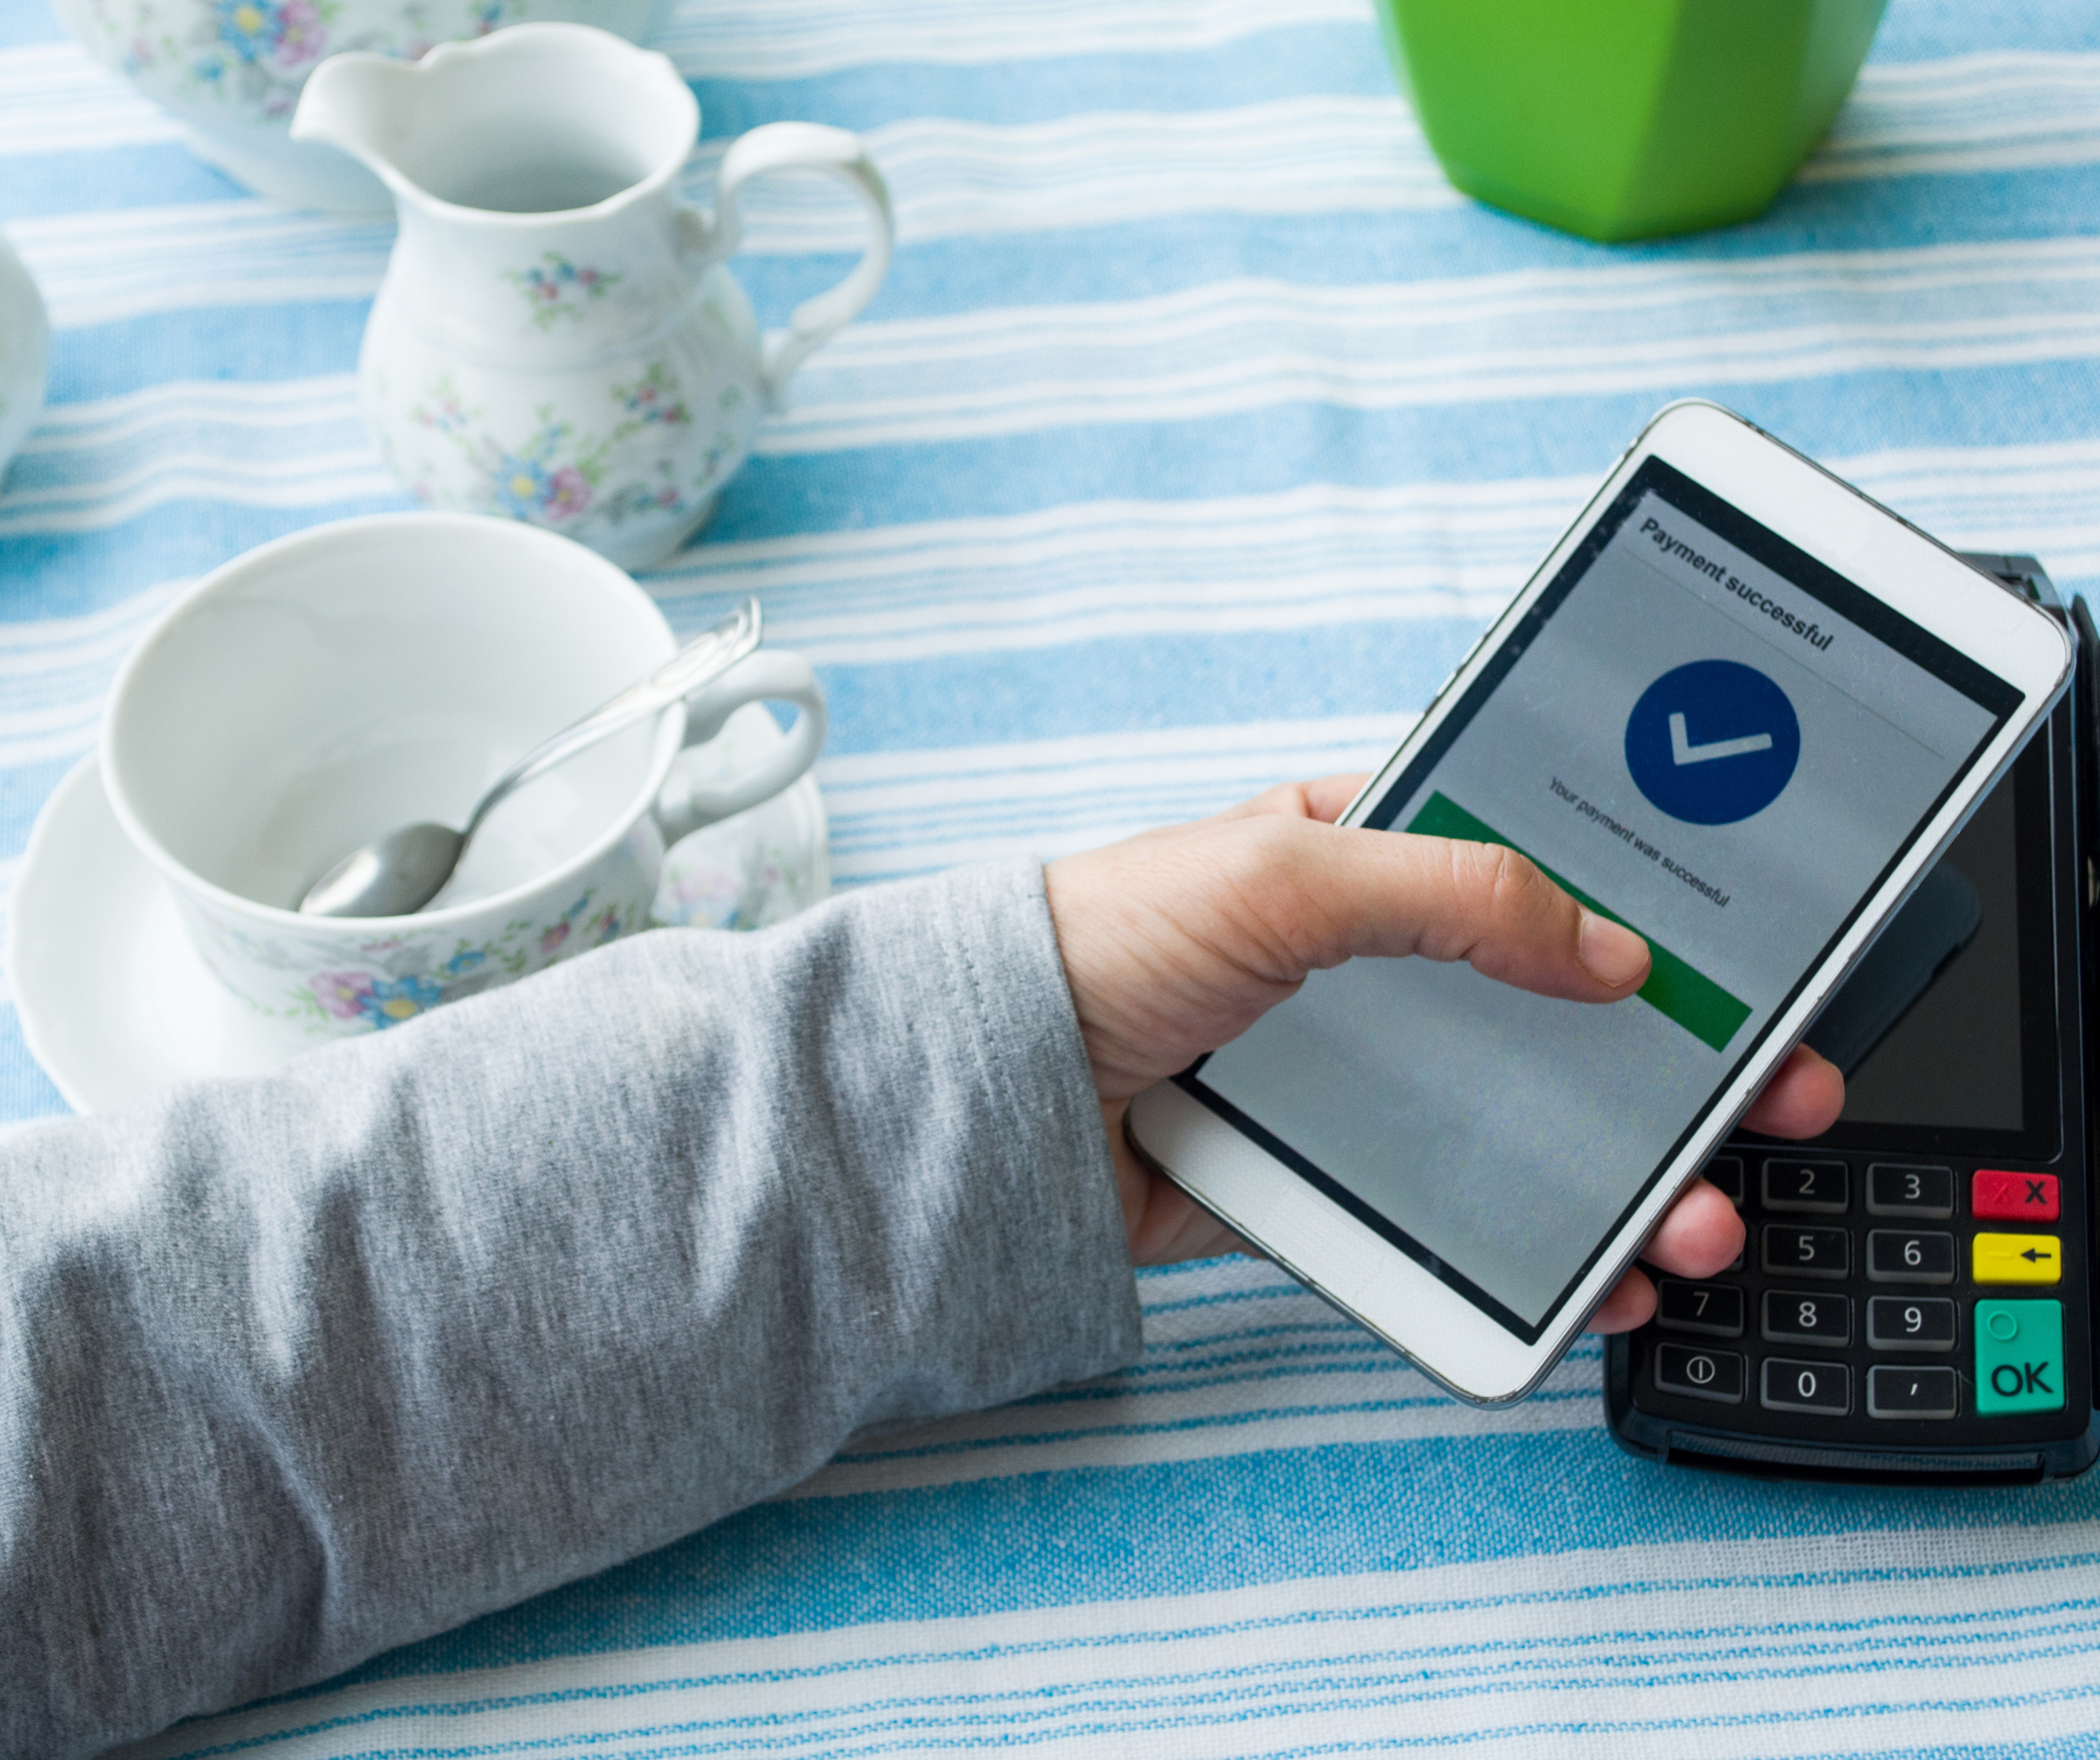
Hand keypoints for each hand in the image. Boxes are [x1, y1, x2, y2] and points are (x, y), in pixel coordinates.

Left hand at [1045, 774, 1843, 1331]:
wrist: (993, 1091)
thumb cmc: (1107, 941)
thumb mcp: (1286, 871)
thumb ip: (1454, 892)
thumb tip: (1606, 948)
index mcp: (1378, 858)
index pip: (1550, 871)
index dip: (1659, 913)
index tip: (1752, 962)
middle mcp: (1385, 970)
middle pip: (1571, 1018)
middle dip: (1685, 1066)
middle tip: (1777, 1098)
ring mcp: (1366, 1083)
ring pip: (1534, 1130)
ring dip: (1635, 1175)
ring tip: (1696, 1216)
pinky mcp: (1335, 1178)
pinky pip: (1459, 1220)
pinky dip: (1540, 1253)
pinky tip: (1605, 1274)